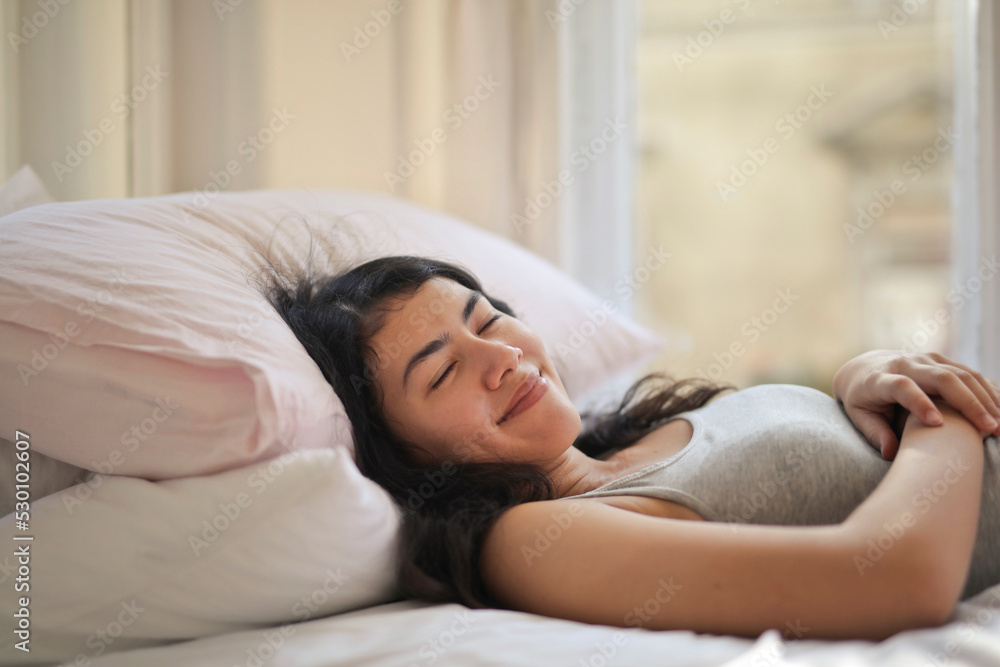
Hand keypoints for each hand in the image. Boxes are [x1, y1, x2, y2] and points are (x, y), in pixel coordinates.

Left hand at [832, 350, 999, 459]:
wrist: (863, 368)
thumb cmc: (861, 399)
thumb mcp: (858, 416)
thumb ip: (874, 433)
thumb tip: (890, 454)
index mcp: (880, 378)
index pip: (902, 386)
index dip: (919, 403)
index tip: (936, 424)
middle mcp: (905, 363)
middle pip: (941, 378)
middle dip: (968, 403)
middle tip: (991, 428)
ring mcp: (925, 359)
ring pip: (961, 373)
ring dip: (985, 398)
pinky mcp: (940, 360)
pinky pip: (968, 372)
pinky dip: (987, 390)